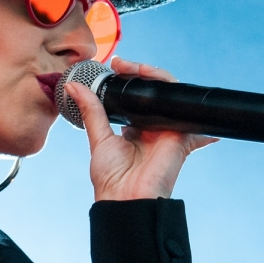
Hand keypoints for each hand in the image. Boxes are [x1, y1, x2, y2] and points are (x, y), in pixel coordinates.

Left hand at [63, 57, 216, 200]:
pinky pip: (188, 112)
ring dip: (157, 76)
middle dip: (141, 72)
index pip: (135, 96)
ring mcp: (168, 131)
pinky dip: (190, 103)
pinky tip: (183, 93)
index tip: (115, 64)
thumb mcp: (98, 138)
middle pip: (153, 92)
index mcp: (134, 129)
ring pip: (169, 94)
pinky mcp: (180, 137)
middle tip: (122, 63)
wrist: (124, 199)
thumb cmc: (111, 179)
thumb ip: (91, 110)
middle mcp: (153, 128)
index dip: (128, 78)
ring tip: (139, 68)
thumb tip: (73, 87)